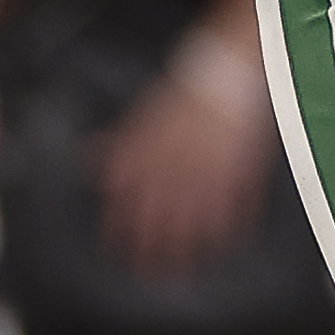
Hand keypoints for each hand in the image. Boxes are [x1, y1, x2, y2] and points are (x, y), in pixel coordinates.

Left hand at [97, 41, 271, 274]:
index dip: (120, 229)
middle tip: (151, 268)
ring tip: (186, 264)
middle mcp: (175, 171)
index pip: (126, 203)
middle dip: (153, 249)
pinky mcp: (239, 175)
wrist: (229, 67)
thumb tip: (95, 156)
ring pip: (194, 225)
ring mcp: (208, 175)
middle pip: (159, 222)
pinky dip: (229, 227)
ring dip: (188, 248)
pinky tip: (226, 238)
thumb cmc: (185, 88)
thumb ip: (123, 139)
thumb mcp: (145, 110)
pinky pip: (233, 211)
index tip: (117, 245)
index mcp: (149, 155)